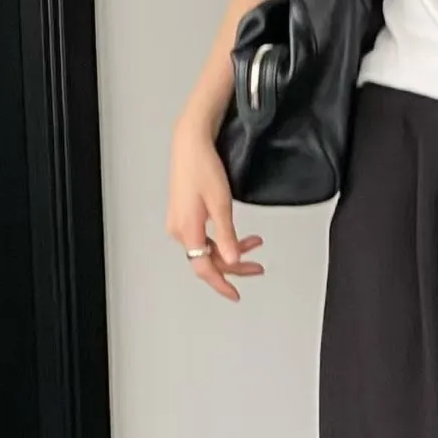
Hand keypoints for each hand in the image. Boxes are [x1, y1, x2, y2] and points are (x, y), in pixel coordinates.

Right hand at [167, 114, 264, 301]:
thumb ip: (227, 236)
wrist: (191, 143)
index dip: (221, 284)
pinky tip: (238, 236)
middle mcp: (179, 230)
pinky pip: (204, 237)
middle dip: (234, 266)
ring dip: (231, 250)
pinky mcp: (184, 215)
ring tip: (255, 245)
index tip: (235, 294)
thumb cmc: (203, 167)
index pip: (204, 268)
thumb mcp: (221, 205)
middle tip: (258, 267)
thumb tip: (232, 261)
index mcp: (187, 230)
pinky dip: (223, 239)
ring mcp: (180, 223)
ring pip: (208, 248)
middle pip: (209, 260)